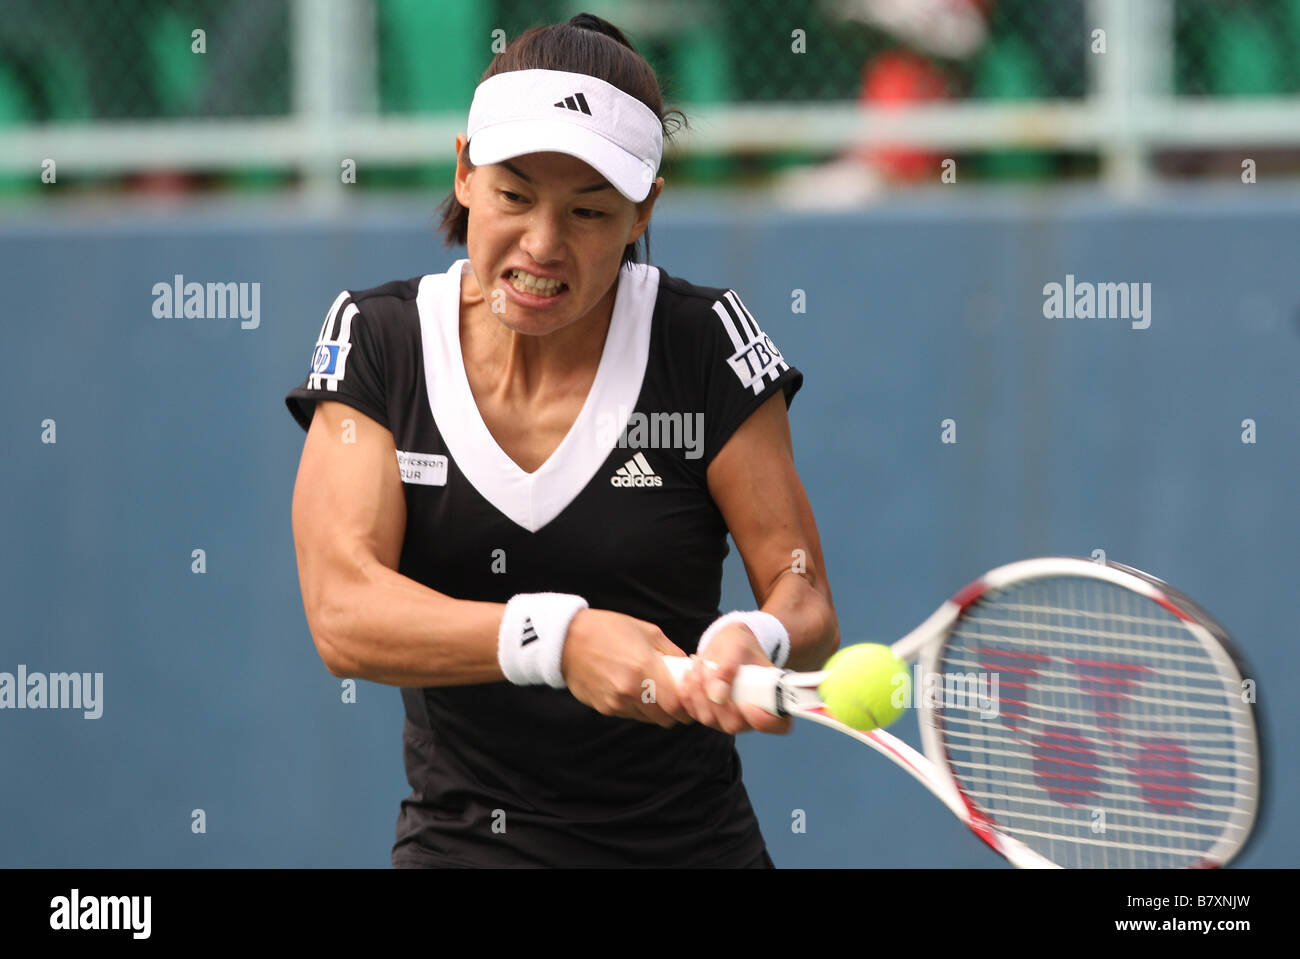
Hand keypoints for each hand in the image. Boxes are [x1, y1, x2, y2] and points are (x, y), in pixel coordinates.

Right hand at [561, 608, 693, 727]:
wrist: (567, 640)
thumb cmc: (609, 629)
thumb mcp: (647, 631)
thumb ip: (672, 652)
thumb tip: (690, 668)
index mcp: (644, 667)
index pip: (677, 705)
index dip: (687, 706)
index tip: (691, 700)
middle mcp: (631, 690)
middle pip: (665, 718)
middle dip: (675, 712)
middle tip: (676, 699)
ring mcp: (616, 702)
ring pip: (648, 719)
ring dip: (656, 711)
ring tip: (654, 693)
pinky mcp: (604, 708)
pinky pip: (630, 715)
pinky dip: (638, 709)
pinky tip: (633, 691)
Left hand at [674, 624, 792, 735]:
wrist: (727, 646)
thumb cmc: (740, 645)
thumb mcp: (737, 646)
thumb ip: (729, 668)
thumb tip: (718, 696)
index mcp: (772, 699)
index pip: (778, 725)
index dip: (763, 720)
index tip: (747, 701)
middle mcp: (751, 716)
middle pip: (734, 724)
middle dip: (716, 698)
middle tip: (709, 668)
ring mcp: (728, 719)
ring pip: (709, 719)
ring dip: (698, 691)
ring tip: (699, 664)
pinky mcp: (709, 715)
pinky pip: (693, 712)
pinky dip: (688, 692)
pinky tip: (690, 672)